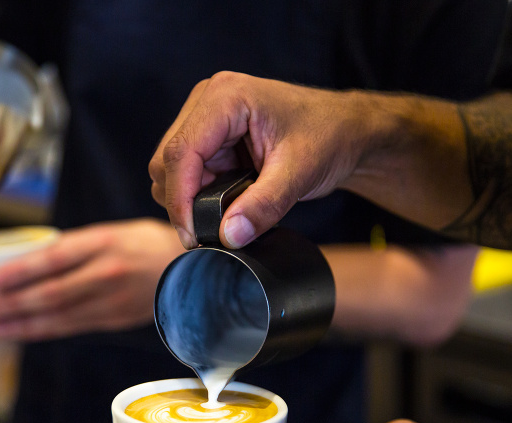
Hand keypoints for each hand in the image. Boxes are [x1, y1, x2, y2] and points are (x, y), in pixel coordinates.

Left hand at [0, 219, 185, 340]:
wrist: (193, 271)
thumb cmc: (148, 246)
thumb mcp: (113, 232)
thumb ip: (77, 245)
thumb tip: (31, 261)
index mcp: (105, 242)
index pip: (55, 258)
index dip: (22, 271)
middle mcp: (108, 272)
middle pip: (53, 292)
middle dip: (15, 302)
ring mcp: (113, 300)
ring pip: (60, 316)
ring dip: (24, 323)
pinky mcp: (116, 319)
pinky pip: (74, 327)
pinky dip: (45, 330)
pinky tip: (24, 332)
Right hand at [148, 71, 367, 249]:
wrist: (344, 131)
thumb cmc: (328, 137)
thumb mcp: (300, 173)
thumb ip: (264, 205)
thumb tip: (228, 235)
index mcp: (226, 97)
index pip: (181, 151)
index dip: (180, 199)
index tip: (193, 235)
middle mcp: (208, 102)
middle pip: (167, 161)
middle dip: (183, 202)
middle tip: (212, 232)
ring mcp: (205, 119)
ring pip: (170, 170)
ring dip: (190, 200)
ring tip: (227, 212)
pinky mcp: (209, 138)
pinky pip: (186, 174)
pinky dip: (198, 196)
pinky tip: (226, 202)